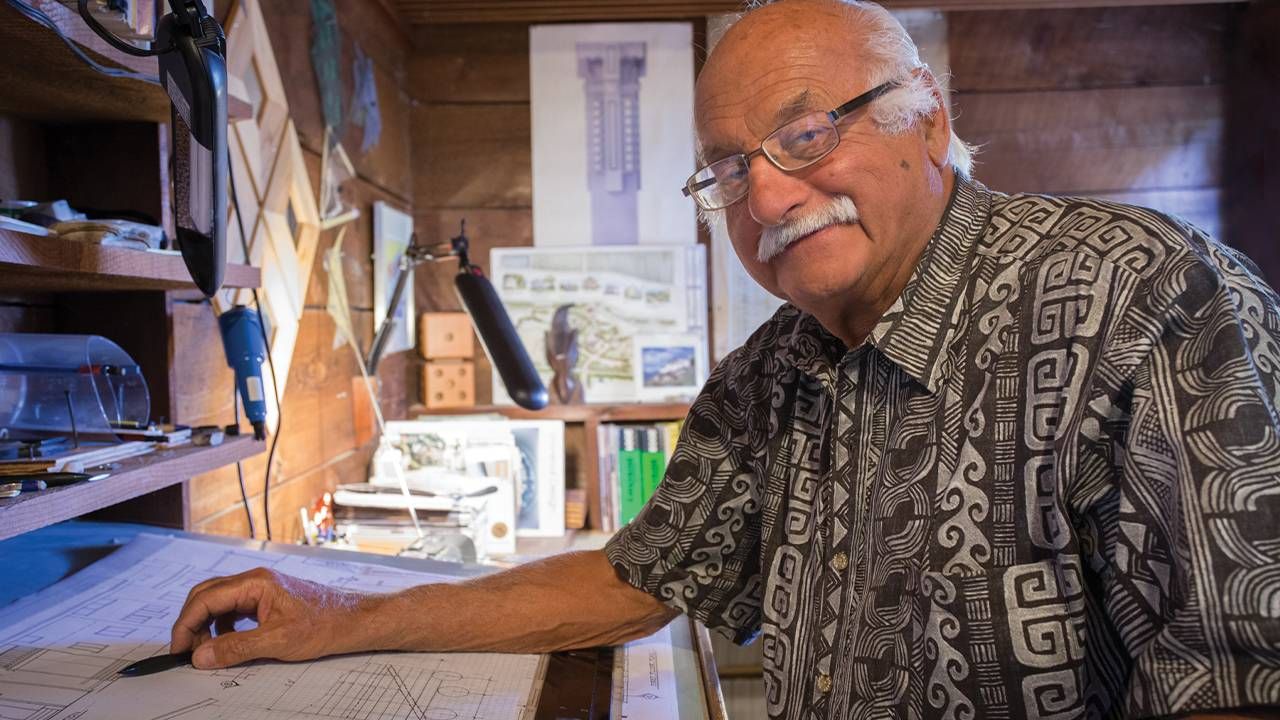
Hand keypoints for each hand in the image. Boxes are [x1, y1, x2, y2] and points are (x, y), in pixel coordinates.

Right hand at [170, 567, 364, 668]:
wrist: (354, 621)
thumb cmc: (325, 624)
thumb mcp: (277, 642)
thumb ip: (235, 648)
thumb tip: (201, 656)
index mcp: (255, 583)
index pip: (205, 599)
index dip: (185, 624)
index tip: (178, 649)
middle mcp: (255, 581)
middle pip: (206, 596)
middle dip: (191, 623)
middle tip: (186, 651)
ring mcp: (261, 589)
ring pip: (219, 603)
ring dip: (207, 626)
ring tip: (207, 651)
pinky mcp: (268, 600)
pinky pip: (235, 610)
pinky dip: (223, 627)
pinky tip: (229, 644)